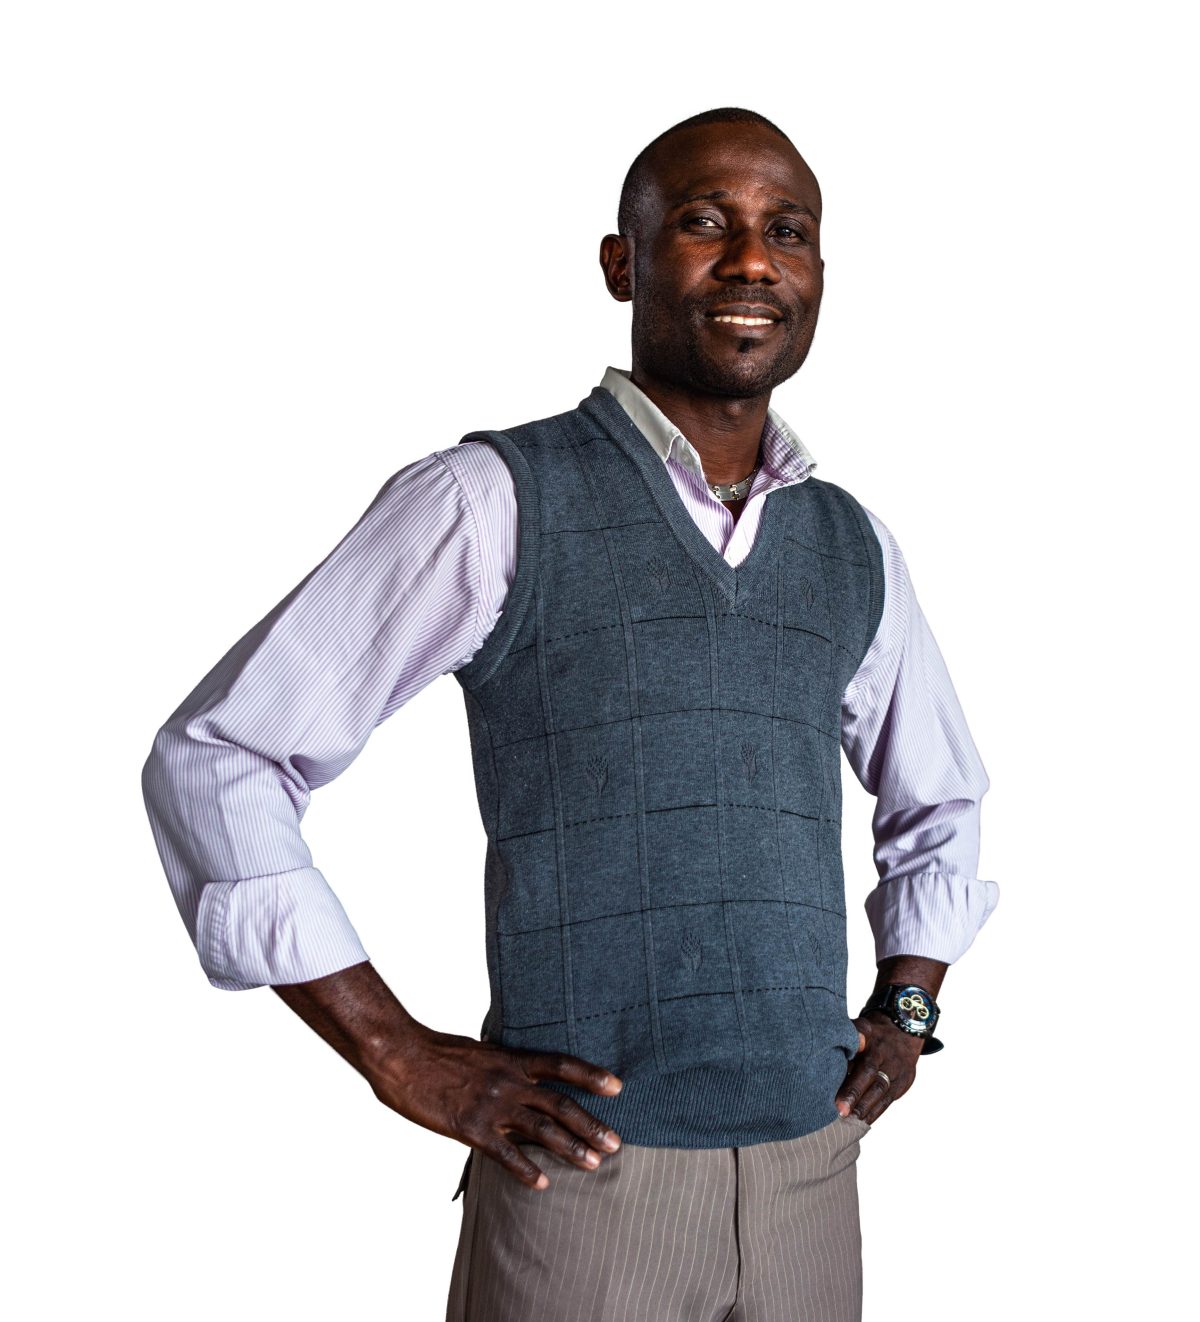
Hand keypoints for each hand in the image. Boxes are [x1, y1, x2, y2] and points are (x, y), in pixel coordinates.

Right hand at [366, 1025, 623, 1190]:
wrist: (403, 1056)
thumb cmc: (438, 1052)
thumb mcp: (480, 1051)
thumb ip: (504, 1066)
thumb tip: (523, 1077)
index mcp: (511, 1059)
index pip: (561, 1064)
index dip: (591, 1075)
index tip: (618, 1087)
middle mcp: (509, 1080)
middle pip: (561, 1103)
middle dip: (591, 1124)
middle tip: (616, 1142)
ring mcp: (492, 1105)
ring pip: (542, 1129)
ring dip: (571, 1148)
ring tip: (594, 1163)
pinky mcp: (471, 1128)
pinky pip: (505, 1153)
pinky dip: (526, 1170)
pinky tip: (543, 1184)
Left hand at [835, 1011, 924, 1124]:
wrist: (904, 1030)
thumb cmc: (872, 1033)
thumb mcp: (861, 1026)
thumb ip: (846, 1036)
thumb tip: (823, 1045)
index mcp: (870, 1037)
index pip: (857, 1046)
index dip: (845, 1063)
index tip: (831, 1078)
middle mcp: (884, 1052)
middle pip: (869, 1072)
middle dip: (854, 1092)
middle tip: (839, 1110)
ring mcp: (896, 1069)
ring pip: (880, 1090)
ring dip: (864, 1107)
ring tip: (849, 1121)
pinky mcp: (903, 1082)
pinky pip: (888, 1100)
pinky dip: (874, 1112)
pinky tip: (861, 1122)